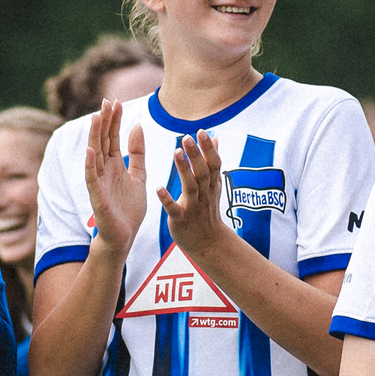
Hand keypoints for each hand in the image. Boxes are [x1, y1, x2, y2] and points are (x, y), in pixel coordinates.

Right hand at [83, 99, 149, 255]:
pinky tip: (90, 151)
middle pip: (103, 141)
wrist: (124, 237)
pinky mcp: (97, 197)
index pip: (113, 137)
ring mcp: (99, 183)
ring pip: (95, 155)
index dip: (114, 120)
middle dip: (104, 122)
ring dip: (95, 137)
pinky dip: (90, 165)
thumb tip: (137, 126)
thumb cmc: (129, 209)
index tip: (116, 101)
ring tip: (96, 118)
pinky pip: (92, 179)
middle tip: (106, 101)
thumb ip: (137, 153)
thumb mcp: (138, 176)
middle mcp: (104, 170)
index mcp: (115, 165)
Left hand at [156, 130, 231, 261]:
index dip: (208, 149)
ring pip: (190, 186)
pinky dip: (167, 199)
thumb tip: (215, 138)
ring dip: (184, 170)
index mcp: (211, 185)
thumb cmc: (207, 211)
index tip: (202, 131)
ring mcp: (193, 207)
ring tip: (177, 152)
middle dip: (196, 155)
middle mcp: (204, 194)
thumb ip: (212, 162)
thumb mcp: (213, 186)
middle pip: (202, 172)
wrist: (208, 244)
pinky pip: (174, 209)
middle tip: (187, 137)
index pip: (213, 164)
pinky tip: (159, 188)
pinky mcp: (180, 220)